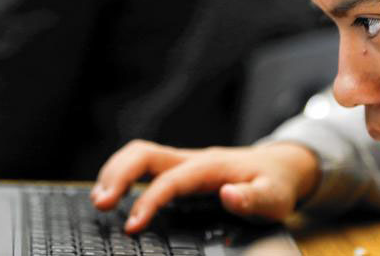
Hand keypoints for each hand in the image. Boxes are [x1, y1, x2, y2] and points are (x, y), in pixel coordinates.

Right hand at [90, 140, 319, 233]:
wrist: (280, 166)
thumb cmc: (275, 184)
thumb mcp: (274, 198)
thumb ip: (253, 199)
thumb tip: (228, 195)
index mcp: (210, 167)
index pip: (171, 180)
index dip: (148, 200)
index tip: (131, 225)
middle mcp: (191, 159)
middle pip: (144, 154)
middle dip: (117, 174)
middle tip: (101, 204)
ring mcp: (182, 161)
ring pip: (139, 154)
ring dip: (114, 172)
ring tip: (98, 200)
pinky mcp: (178, 168)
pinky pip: (143, 164)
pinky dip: (122, 174)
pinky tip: (113, 193)